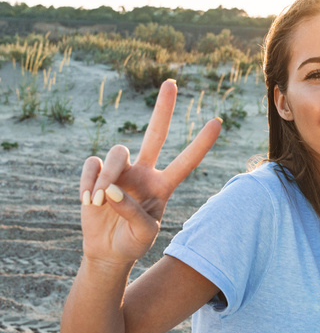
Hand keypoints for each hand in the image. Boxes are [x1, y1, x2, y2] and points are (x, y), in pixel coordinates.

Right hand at [80, 80, 220, 264]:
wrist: (108, 250)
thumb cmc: (133, 241)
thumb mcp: (143, 233)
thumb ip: (133, 212)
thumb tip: (112, 189)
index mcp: (164, 185)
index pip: (185, 162)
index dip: (201, 144)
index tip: (218, 122)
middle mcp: (145, 172)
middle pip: (156, 134)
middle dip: (163, 109)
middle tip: (171, 82)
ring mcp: (121, 171)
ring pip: (117, 153)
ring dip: (107, 178)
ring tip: (100, 201)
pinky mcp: (96, 173)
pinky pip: (92, 165)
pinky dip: (88, 183)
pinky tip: (88, 202)